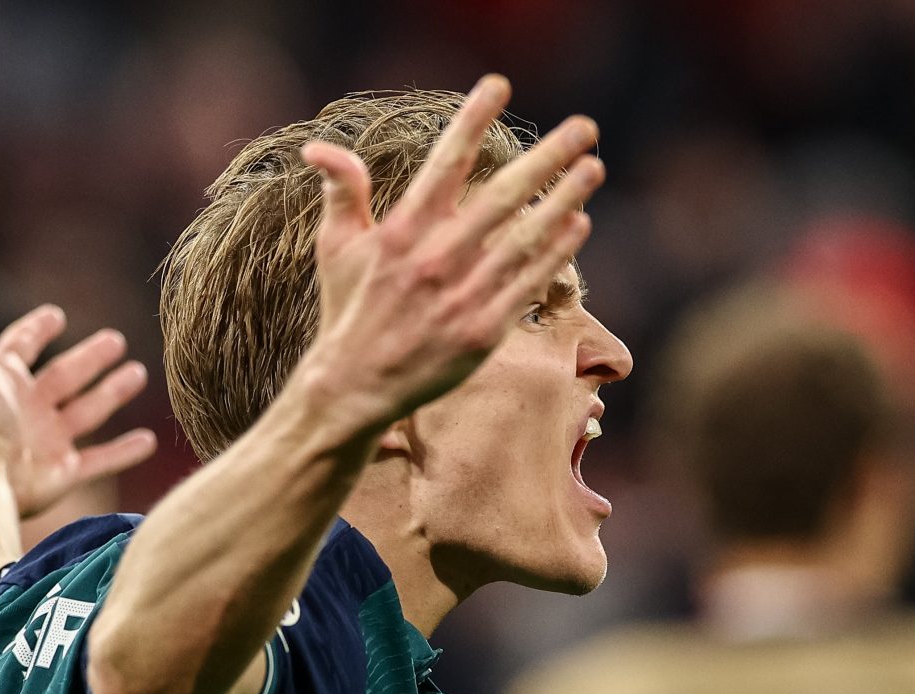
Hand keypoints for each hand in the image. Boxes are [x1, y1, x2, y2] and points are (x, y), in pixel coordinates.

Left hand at [0, 276, 157, 516]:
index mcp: (1, 379)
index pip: (20, 346)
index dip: (36, 329)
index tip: (56, 315)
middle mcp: (25, 409)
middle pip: (63, 376)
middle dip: (89, 358)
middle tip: (116, 340)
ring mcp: (46, 441)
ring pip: (87, 412)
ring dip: (112, 393)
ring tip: (139, 374)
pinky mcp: (63, 473)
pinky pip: (101, 460)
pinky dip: (124, 452)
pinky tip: (149, 441)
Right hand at [296, 74, 603, 432]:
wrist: (354, 386)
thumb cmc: (348, 309)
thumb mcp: (336, 247)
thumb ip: (341, 192)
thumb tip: (321, 147)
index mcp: (401, 232)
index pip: (445, 163)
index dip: (472, 120)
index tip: (499, 85)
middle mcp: (435, 260)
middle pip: (503, 196)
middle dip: (548, 157)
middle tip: (585, 127)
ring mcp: (463, 297)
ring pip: (526, 239)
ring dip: (565, 200)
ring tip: (593, 169)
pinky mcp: (483, 332)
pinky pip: (529, 284)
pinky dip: (556, 253)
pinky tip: (578, 225)